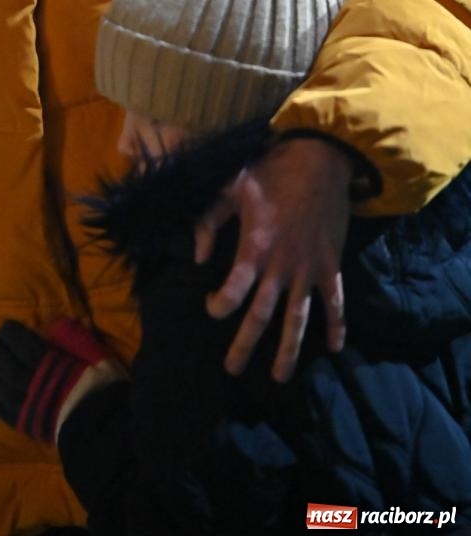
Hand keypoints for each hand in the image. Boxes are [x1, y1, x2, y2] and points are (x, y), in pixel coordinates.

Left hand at [0, 318, 122, 442]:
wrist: (103, 428)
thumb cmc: (102, 387)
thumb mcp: (95, 355)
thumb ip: (75, 338)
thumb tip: (58, 323)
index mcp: (49, 364)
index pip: (22, 344)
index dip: (11, 334)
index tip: (6, 326)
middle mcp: (32, 383)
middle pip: (6, 365)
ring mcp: (25, 406)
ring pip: (0, 387)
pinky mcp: (25, 425)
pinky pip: (1, 412)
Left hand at [194, 135, 352, 382]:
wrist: (320, 159)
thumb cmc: (271, 172)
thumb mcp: (230, 188)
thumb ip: (208, 221)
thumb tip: (197, 257)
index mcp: (254, 246)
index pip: (233, 290)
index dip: (219, 305)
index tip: (211, 309)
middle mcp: (281, 265)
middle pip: (261, 315)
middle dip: (245, 345)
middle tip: (231, 370)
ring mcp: (308, 268)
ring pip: (297, 318)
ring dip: (288, 349)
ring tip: (279, 376)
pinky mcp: (330, 265)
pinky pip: (335, 301)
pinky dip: (337, 324)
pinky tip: (336, 347)